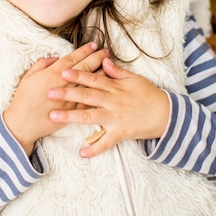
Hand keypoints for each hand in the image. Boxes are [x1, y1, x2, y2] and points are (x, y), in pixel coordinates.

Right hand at [3, 42, 109, 155]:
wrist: (23, 123)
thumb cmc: (23, 99)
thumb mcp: (28, 77)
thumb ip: (42, 64)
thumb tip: (56, 58)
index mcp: (52, 74)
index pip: (72, 58)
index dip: (84, 51)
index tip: (94, 45)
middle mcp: (63, 84)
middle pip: (84, 67)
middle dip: (97, 58)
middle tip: (107, 51)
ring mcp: (70, 98)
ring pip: (89, 83)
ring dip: (101, 72)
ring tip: (110, 64)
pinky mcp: (73, 111)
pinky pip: (89, 100)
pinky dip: (98, 93)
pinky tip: (106, 87)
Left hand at [47, 57, 169, 157]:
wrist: (166, 114)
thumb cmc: (149, 95)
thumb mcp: (135, 79)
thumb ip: (118, 72)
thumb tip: (105, 61)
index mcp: (116, 87)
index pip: (93, 79)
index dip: (78, 75)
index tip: (62, 71)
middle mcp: (113, 102)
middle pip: (87, 96)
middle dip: (67, 94)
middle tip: (49, 92)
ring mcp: (115, 118)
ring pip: (90, 116)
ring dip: (71, 116)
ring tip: (53, 116)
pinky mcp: (120, 133)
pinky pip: (105, 142)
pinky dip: (94, 149)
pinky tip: (81, 154)